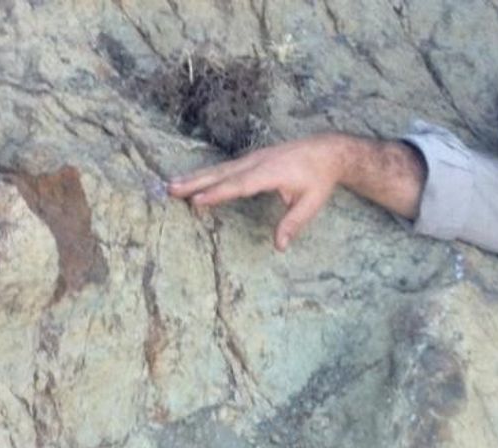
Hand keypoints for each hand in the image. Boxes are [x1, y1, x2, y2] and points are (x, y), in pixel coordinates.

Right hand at [169, 135, 347, 250]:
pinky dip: (205, 174)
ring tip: (171, 185)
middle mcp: (257, 162)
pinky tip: (191, 180)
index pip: (241, 185)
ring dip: (194, 177)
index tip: (198, 200)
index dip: (219, 192)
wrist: (325, 151)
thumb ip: (293, 223)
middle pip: (222, 174)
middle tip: (171, 189)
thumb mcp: (311, 203)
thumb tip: (280, 246)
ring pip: (219, 169)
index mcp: (272, 171)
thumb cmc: (318, 179)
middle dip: (195, 182)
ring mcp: (252, 158)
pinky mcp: (250, 160)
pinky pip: (224, 168)